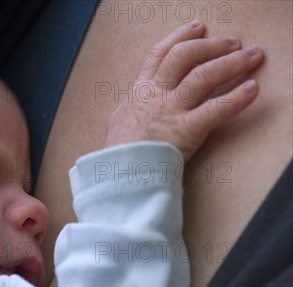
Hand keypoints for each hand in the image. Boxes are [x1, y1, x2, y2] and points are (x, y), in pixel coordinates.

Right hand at [104, 21, 263, 161]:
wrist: (119, 173)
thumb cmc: (119, 152)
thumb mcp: (120, 121)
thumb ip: (132, 107)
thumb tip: (134, 104)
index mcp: (140, 92)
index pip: (159, 54)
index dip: (179, 37)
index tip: (197, 29)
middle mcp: (156, 95)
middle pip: (184, 56)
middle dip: (210, 46)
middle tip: (231, 43)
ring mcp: (171, 111)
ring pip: (203, 76)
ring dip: (231, 63)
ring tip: (250, 57)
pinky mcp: (186, 130)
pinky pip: (216, 110)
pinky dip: (237, 98)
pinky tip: (251, 90)